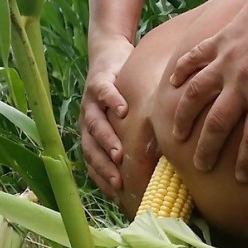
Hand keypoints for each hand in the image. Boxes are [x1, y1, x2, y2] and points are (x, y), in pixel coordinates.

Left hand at [80, 34, 133, 195]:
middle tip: (119, 182)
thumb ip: (135, 137)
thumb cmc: (124, 91)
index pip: (93, 162)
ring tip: (120, 153)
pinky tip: (123, 110)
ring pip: (94, 124)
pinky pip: (104, 93)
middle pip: (91, 148)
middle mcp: (88, 120)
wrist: (108, 52)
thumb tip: (160, 163)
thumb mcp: (127, 117)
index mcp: (92, 134)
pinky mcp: (98, 81)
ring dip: (106, 140)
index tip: (118, 194)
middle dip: (104, 166)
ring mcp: (90, 101)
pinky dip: (112, 101)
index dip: (102, 178)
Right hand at [170, 0, 247, 182]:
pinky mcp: (221, 38)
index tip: (241, 180)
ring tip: (176, 135)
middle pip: (218, 123)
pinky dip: (181, 72)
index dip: (247, 162)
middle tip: (200, 167)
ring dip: (184, 117)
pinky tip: (172, 86)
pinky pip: (194, 58)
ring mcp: (227, 58)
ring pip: (196, 93)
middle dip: (207, 149)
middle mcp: (242, 79)